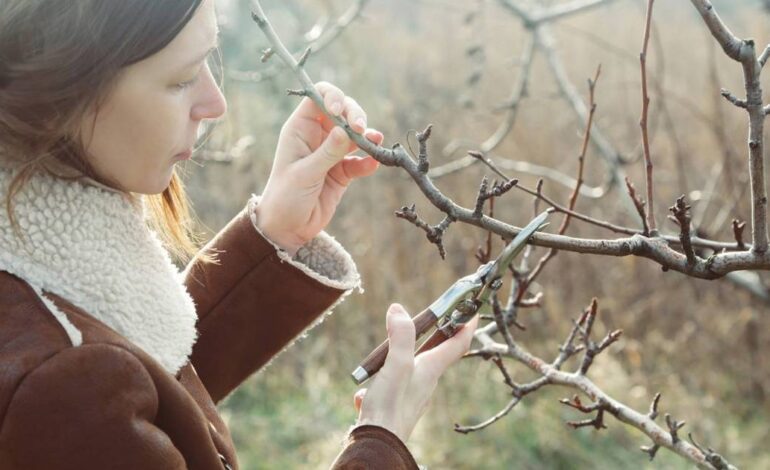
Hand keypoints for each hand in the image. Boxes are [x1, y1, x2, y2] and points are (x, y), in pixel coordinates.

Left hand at [256, 81, 383, 255]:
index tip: (341, 112)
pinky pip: (360, 160)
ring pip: (355, 134)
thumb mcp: (304, 174)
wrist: (287, 228)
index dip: (333, 97)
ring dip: (367, 136)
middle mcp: (317, 136)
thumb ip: (327, 152)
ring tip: (375, 142)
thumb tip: (347, 130)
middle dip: (355, 116)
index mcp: (300, 129)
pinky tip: (372, 164)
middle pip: (343, 112)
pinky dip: (368, 160)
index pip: (319, 97)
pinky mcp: (342, 171)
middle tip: (362, 130)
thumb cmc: (285, 197)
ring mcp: (331, 153)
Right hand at [352, 304, 478, 442]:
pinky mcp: (397, 406)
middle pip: (437, 354)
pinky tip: (365, 395)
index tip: (475, 310)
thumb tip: (398, 309)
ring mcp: (413, 396)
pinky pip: (390, 389)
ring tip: (381, 360)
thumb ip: (401, 336)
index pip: (458, 344)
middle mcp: (426, 382)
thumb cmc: (390, 406)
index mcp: (431, 369)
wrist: (377, 444)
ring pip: (410, 371)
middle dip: (435, 336)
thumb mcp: (396, 364)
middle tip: (431, 319)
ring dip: (398, 360)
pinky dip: (379, 385)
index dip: (467, 325)